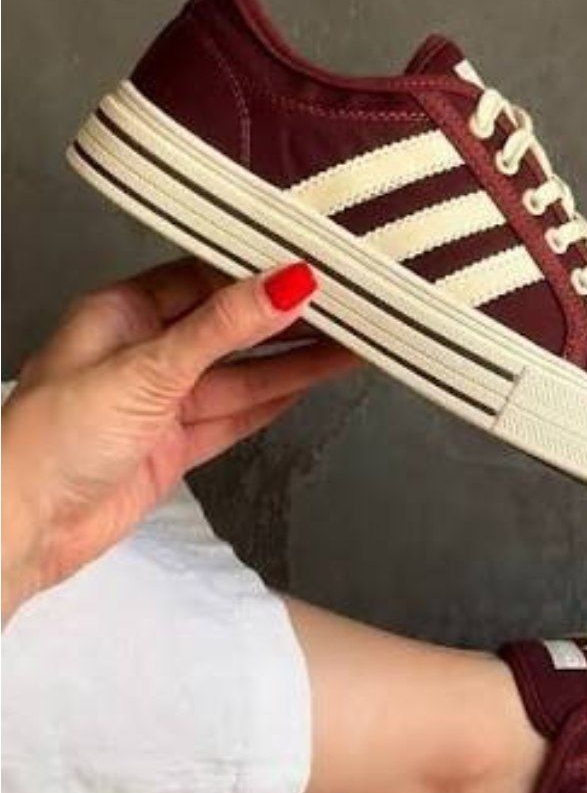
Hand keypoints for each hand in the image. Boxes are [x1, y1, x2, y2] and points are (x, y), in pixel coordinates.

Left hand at [1, 258, 357, 622]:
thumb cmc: (52, 439)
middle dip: (285, 322)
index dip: (257, 273)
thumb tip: (284, 284)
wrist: (25, 527)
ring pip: (240, 376)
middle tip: (344, 309)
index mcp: (120, 313)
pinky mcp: (174, 445)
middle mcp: (143, 353)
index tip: (310, 265)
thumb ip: (221, 328)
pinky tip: (306, 387)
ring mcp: (161, 402)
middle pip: (229, 330)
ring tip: (348, 348)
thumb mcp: (146, 368)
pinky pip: (234, 416)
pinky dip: (271, 404)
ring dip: (291, 365)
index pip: (202, 279)